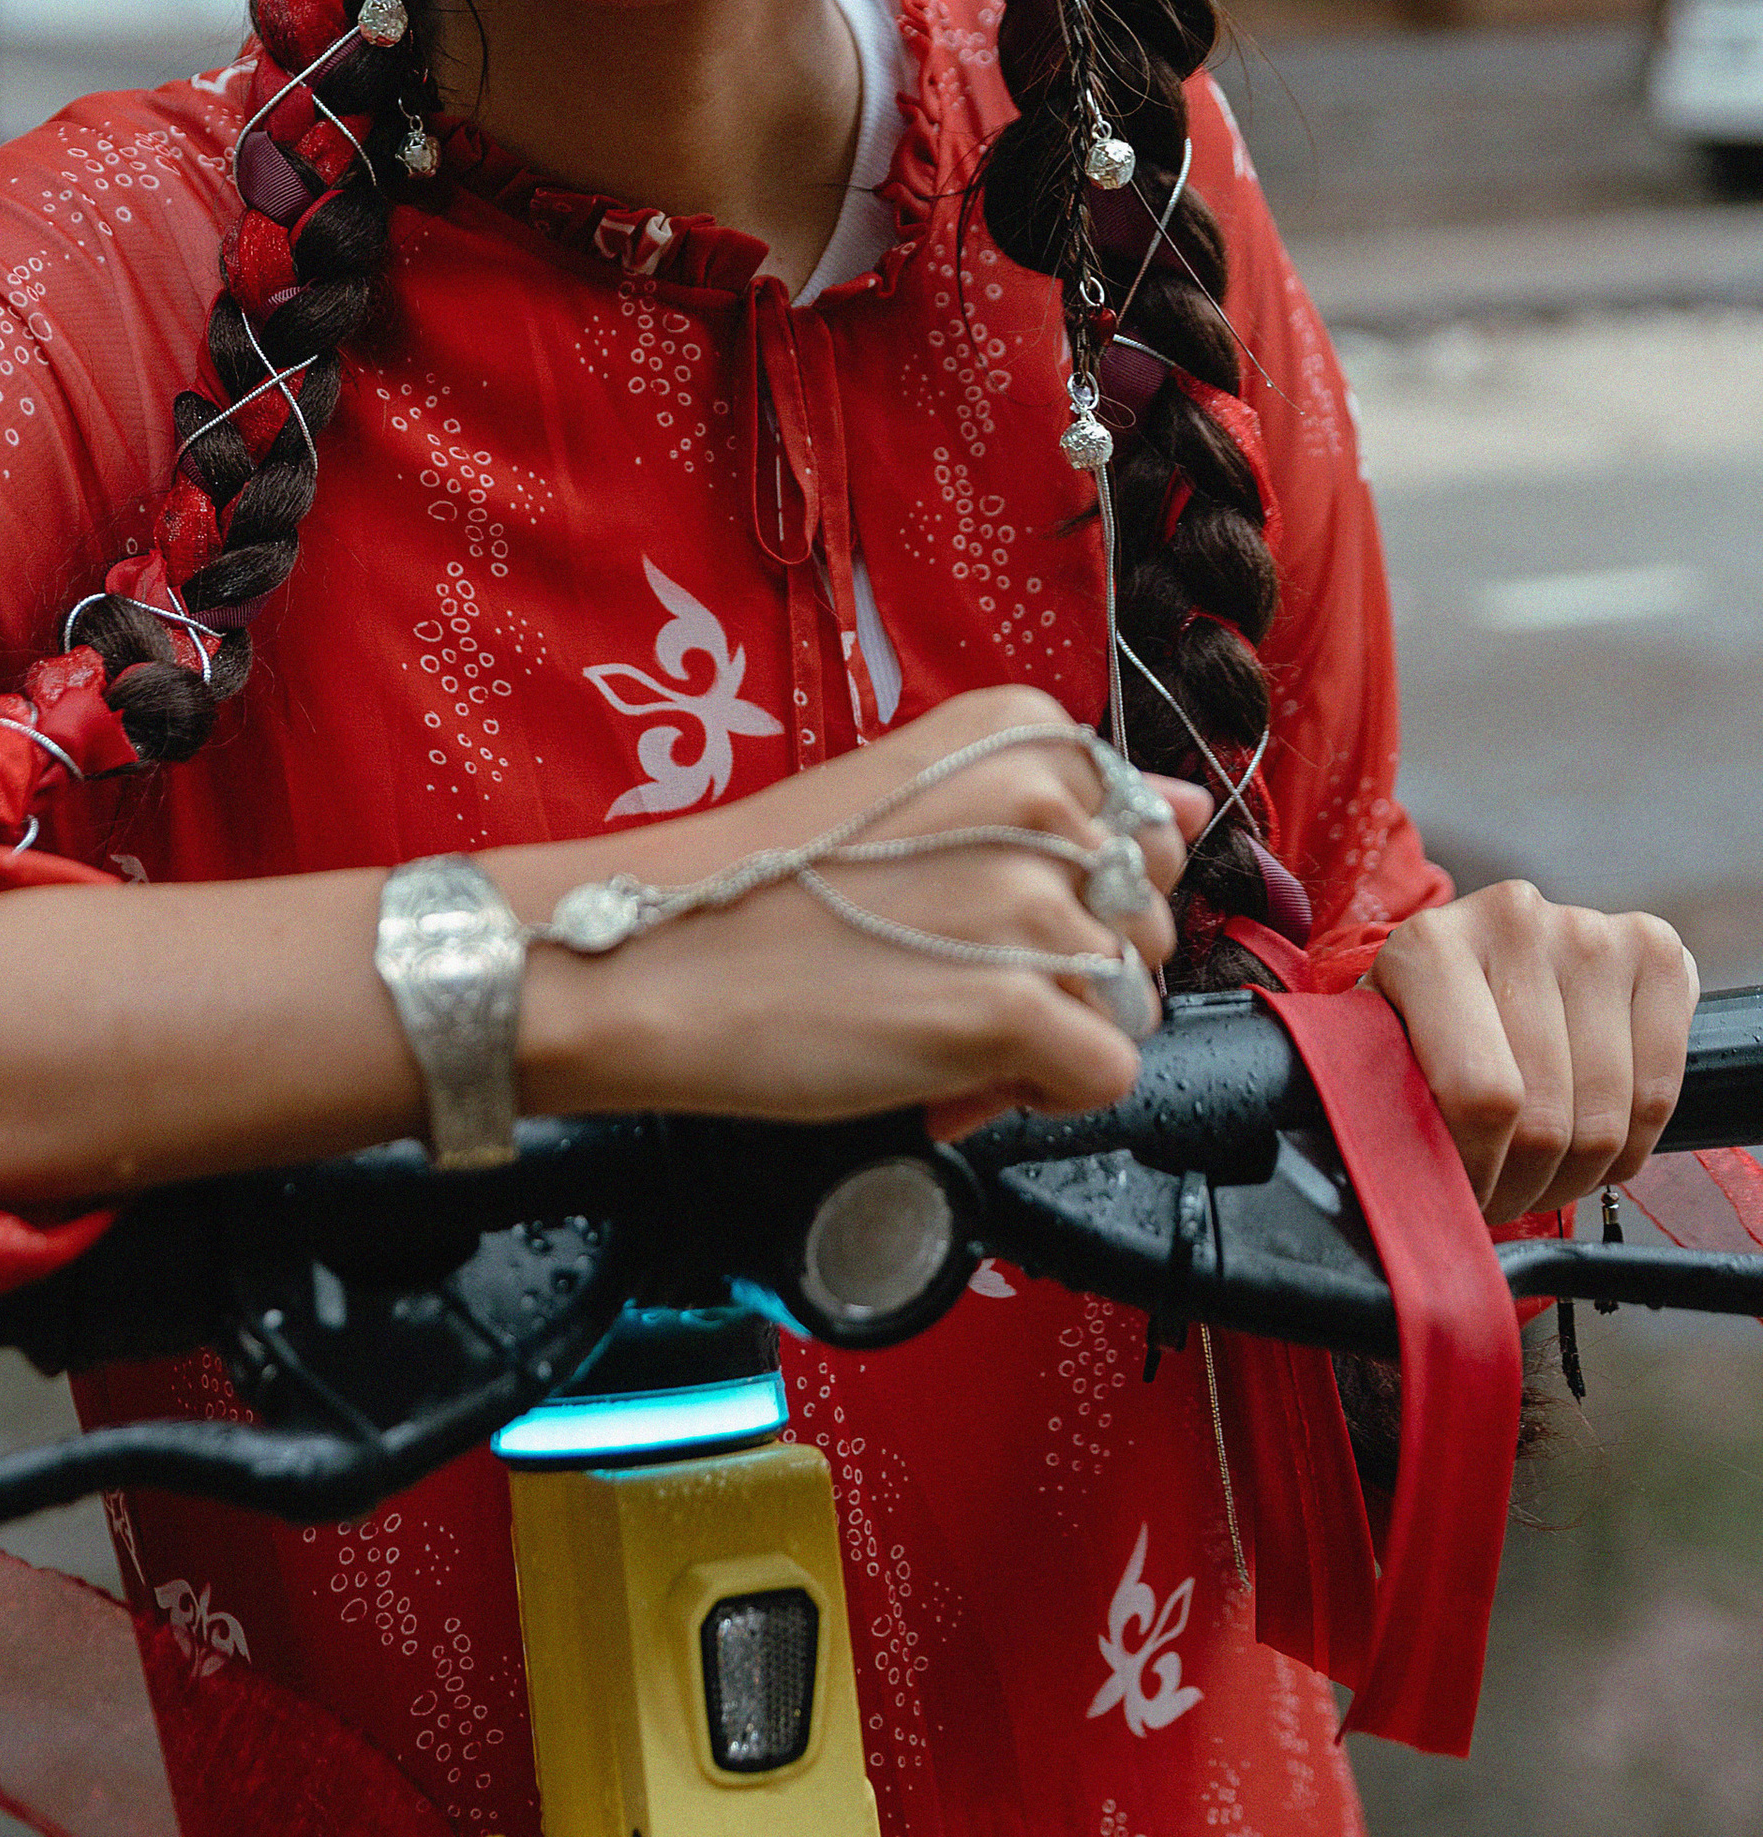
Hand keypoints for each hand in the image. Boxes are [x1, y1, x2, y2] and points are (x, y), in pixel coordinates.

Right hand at [512, 685, 1208, 1135]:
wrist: (645, 956)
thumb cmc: (761, 887)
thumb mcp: (919, 799)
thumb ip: (1061, 805)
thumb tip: (1192, 810)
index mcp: (1024, 734)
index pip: (1139, 837)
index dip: (1066, 903)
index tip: (970, 921)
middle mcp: (1047, 801)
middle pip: (1143, 926)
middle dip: (1064, 977)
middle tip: (941, 988)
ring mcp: (1035, 903)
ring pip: (1131, 1007)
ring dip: (1043, 1043)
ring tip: (930, 1036)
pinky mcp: (1017, 1007)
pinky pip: (1104, 1079)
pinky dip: (1028, 1102)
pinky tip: (937, 1084)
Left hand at [1368, 884, 1696, 1221]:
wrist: (1483, 960)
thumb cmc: (1423, 1020)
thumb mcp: (1378, 1054)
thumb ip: (1378, 1101)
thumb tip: (1398, 1182)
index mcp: (1429, 946)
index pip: (1481, 1096)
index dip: (1477, 1171)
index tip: (1461, 1195)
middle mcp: (1515, 922)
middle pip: (1545, 1117)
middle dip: (1520, 1184)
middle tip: (1499, 1193)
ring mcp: (1593, 934)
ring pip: (1606, 1120)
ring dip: (1573, 1176)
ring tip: (1536, 1172)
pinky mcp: (1656, 952)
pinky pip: (1660, 1093)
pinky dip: (1627, 1145)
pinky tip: (1590, 1139)